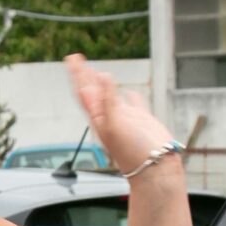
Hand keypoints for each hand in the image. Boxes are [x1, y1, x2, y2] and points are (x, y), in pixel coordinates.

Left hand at [64, 54, 178, 177]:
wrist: (154, 168)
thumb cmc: (132, 151)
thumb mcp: (115, 124)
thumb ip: (108, 100)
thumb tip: (103, 75)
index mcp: (98, 118)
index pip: (84, 91)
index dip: (77, 74)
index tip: (71, 58)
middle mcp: (109, 117)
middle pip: (92, 90)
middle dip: (84, 74)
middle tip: (76, 57)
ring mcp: (125, 118)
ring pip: (110, 96)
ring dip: (102, 83)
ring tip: (96, 71)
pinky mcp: (142, 121)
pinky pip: (133, 105)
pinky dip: (130, 96)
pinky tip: (128, 91)